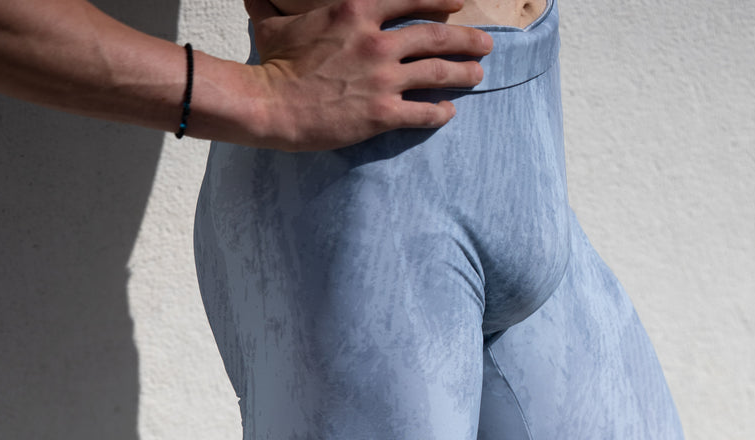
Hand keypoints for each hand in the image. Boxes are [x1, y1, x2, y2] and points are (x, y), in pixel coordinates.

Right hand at [243, 0, 492, 149]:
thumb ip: (282, 4)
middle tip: (484, 44)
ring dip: (463, 73)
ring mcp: (382, 78)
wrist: (270, 105)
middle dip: (466, 39)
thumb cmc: (272, 63)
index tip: (458, 3)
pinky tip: (449, 112)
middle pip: (436, 36)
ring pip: (437, 73)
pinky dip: (440, 112)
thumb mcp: (278, 20)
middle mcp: (376, 41)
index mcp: (356, 10)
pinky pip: (423, 112)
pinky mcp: (382, 114)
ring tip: (477, 74)